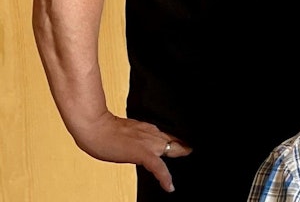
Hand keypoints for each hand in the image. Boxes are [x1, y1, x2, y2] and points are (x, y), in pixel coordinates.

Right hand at [72, 112, 188, 192]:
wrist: (94, 127)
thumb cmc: (104, 130)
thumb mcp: (128, 132)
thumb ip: (139, 138)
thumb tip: (140, 145)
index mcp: (149, 129)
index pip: (169, 137)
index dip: (179, 143)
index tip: (186, 148)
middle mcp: (153, 134)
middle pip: (175, 143)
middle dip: (184, 149)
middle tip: (191, 155)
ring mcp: (149, 143)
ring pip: (172, 151)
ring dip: (180, 157)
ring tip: (183, 170)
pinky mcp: (143, 153)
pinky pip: (158, 167)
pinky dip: (165, 177)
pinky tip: (169, 186)